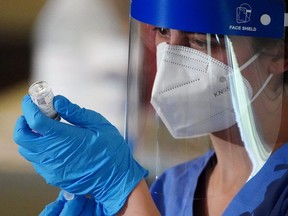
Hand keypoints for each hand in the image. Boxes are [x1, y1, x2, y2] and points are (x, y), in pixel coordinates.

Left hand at [14, 95, 146, 214]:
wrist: (115, 179)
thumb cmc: (111, 151)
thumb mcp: (99, 125)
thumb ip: (76, 112)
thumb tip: (57, 101)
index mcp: (66, 139)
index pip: (35, 120)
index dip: (29, 107)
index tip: (30, 99)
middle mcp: (54, 155)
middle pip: (22, 136)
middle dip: (23, 121)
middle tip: (35, 113)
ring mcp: (51, 168)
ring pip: (26, 150)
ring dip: (30, 136)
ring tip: (45, 128)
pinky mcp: (53, 177)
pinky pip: (36, 161)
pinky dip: (37, 149)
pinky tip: (53, 144)